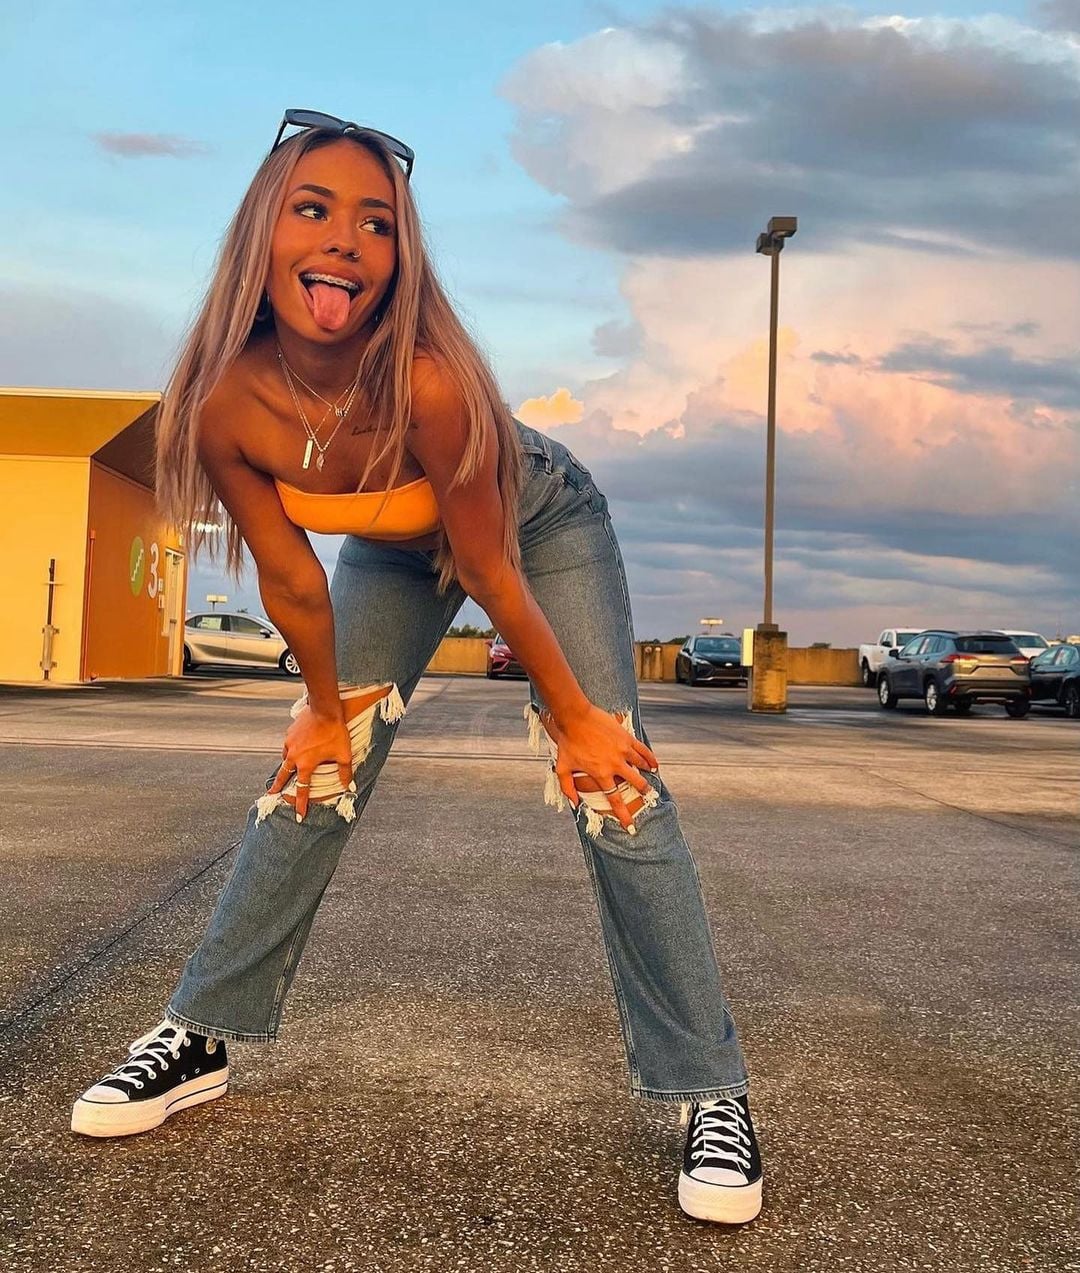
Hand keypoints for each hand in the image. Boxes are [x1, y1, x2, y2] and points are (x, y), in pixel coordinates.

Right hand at [267, 704, 353, 819]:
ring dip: (286, 767)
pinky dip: (291, 751)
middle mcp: (294, 756)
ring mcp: (289, 743)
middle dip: (277, 787)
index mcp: (306, 764)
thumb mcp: (344, 754)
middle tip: (271, 794)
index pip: (302, 789)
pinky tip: (296, 749)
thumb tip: (349, 786)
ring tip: (287, 771)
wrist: (324, 709)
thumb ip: (345, 772)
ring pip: (285, 759)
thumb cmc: (336, 732)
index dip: (301, 804)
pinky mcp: (289, 733)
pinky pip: (288, 746)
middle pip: (283, 776)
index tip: (298, 815)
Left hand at [542, 704, 658, 830]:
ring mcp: (623, 750)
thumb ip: (567, 787)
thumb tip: (574, 804)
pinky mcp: (626, 738)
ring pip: (641, 766)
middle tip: (649, 796)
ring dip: (648, 773)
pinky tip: (655, 763)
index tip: (631, 826)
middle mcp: (615, 765)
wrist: (575, 717)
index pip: (615, 799)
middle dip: (644, 791)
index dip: (624, 815)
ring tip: (653, 777)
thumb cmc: (568, 741)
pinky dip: (650, 758)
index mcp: (601, 774)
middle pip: (635, 782)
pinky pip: (643, 750)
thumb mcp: (562, 767)